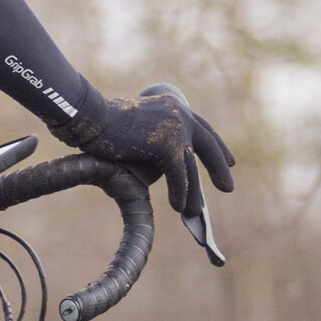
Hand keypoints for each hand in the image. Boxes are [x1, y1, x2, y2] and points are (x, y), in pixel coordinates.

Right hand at [58, 83, 235, 225]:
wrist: (89, 118)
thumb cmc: (102, 126)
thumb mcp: (136, 131)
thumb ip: (153, 143)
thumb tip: (159, 168)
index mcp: (172, 107)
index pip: (202, 127)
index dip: (216, 146)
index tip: (230, 161)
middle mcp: (179, 113)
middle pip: (207, 144)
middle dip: (219, 167)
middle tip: (227, 188)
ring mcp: (176, 127)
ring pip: (191, 165)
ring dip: (194, 192)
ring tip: (196, 212)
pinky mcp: (168, 143)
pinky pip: (179, 174)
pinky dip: (180, 193)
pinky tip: (180, 208)